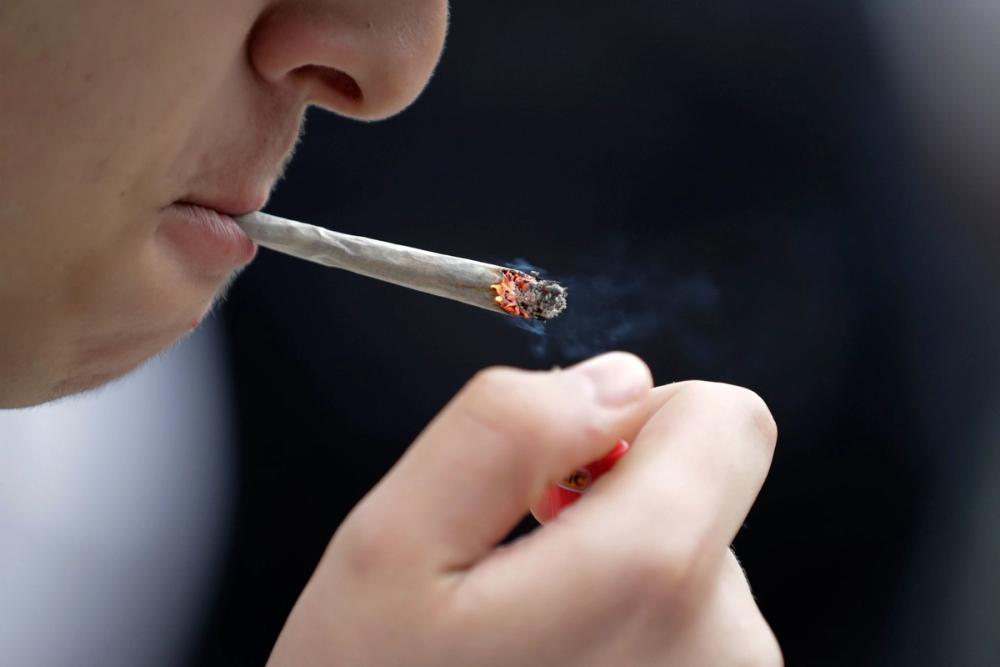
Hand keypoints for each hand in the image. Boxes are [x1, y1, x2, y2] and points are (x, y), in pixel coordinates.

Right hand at [268, 352, 780, 665]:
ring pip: (690, 556)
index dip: (637, 417)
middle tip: (520, 570)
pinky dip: (624, 624)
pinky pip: (685, 623)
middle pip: (702, 488)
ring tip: (529, 634)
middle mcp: (724, 645)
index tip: (562, 474)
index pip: (728, 420)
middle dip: (613, 501)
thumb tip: (614, 379)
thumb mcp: (392, 545)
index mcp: (652, 577)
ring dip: (611, 571)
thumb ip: (506, 432)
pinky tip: (555, 664)